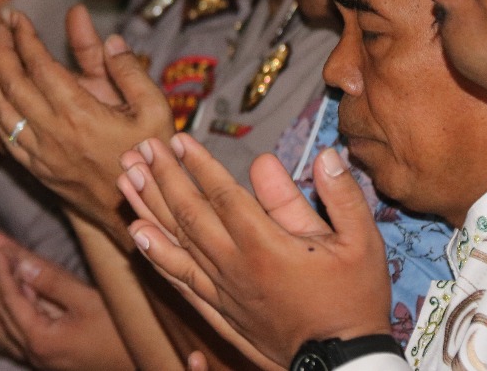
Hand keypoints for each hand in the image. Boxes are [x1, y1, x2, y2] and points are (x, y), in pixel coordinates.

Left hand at [0, 5, 174, 236]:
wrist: (139, 215)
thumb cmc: (150, 159)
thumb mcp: (155, 109)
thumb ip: (130, 70)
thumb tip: (109, 37)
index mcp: (80, 114)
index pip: (39, 66)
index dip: (23, 38)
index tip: (16, 17)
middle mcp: (52, 133)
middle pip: (10, 84)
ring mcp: (39, 155)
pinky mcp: (35, 170)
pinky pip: (1, 135)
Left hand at [0, 231, 134, 370]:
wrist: (142, 366)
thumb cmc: (121, 334)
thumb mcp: (88, 300)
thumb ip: (49, 279)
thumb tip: (15, 258)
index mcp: (39, 340)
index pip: (6, 300)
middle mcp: (30, 353)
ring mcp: (33, 357)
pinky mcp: (40, 355)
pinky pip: (3, 333)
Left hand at [117, 134, 390, 368]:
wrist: (342, 364)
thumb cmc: (354, 301)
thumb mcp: (361, 244)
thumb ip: (340, 197)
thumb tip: (324, 156)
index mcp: (267, 246)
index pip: (223, 195)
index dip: (198, 165)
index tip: (179, 138)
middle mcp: (236, 266)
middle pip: (189, 214)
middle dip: (163, 176)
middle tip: (141, 146)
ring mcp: (223, 290)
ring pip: (176, 243)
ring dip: (147, 207)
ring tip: (125, 178)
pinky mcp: (219, 310)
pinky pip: (179, 279)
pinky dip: (155, 255)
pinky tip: (137, 235)